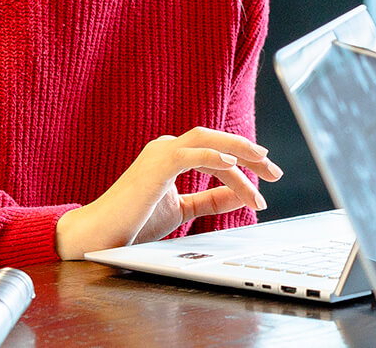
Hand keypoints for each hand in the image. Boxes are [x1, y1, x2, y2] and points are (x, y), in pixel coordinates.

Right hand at [55, 127, 285, 259]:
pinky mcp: (156, 165)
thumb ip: (210, 200)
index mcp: (172, 156)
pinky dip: (214, 155)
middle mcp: (166, 149)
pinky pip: (190, 153)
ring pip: (209, 143)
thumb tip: (240, 195)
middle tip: (275, 171)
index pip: (216, 152)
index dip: (245, 164)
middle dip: (250, 152)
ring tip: (263, 170)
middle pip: (217, 140)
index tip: (267, 180)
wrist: (101, 235)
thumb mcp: (183, 210)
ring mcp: (160, 154)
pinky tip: (235, 164)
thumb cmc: (135, 223)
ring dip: (240, 155)